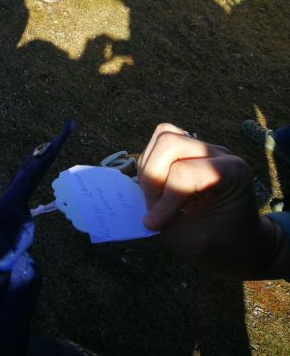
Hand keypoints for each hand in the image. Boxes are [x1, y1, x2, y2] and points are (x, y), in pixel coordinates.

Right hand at [138, 123, 282, 278]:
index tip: (155, 225)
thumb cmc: (226, 245)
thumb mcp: (195, 243)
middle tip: (152, 205)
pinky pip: (162, 143)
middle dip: (151, 176)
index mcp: (232, 173)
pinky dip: (151, 163)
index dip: (163, 200)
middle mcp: (220, 153)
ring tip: (154, 196)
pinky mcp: (192, 150)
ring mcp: (205, 148)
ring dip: (149, 168)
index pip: (184, 173)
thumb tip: (138, 210)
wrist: (244, 243)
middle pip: (170, 143)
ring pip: (163, 136)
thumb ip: (165, 224)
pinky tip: (157, 186)